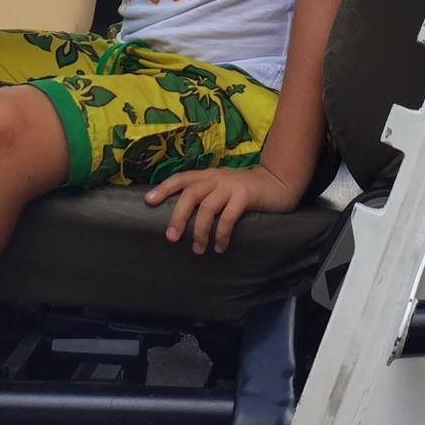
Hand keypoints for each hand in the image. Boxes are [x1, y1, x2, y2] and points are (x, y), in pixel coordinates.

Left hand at [145, 165, 295, 253]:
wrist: (276, 184)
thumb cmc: (244, 191)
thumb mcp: (221, 187)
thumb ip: (205, 195)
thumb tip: (181, 218)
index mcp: (207, 175)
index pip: (181, 178)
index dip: (164, 188)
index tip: (148, 201)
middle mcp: (216, 178)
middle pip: (190, 194)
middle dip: (178, 216)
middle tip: (172, 238)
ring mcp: (231, 186)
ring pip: (207, 207)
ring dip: (199, 231)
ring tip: (197, 249)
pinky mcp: (245, 196)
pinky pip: (228, 217)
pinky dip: (221, 234)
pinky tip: (219, 247)